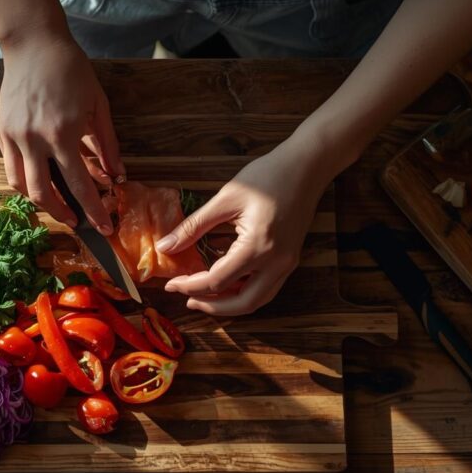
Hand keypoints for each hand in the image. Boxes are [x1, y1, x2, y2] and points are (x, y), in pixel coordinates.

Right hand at [0, 35, 123, 233]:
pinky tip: (40, 182)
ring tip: (57, 205)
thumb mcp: (98, 105)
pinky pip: (11, 168)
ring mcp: (14, 136)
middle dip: (62, 214)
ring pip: (21, 186)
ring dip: (40, 202)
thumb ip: (108, 144)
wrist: (34, 45)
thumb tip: (117, 175)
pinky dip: (25, 181)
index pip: (79, 185)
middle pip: (43, 194)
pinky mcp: (1, 131)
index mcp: (62, 133)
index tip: (104, 226)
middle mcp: (34, 139)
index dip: (93, 210)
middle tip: (77, 220)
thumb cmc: (71, 71)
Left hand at [158, 134, 352, 315]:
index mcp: (258, 246)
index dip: (190, 286)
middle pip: (242, 303)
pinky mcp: (290, 260)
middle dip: (211, 305)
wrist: (306, 167)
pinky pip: (266, 288)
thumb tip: (165, 246)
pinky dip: (244, 292)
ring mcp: (287, 264)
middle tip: (186, 299)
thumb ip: (193, 227)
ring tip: (202, 296)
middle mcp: (277, 262)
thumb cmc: (267, 176)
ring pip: (257, 300)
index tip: (170, 284)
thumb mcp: (224, 200)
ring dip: (229, 304)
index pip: (218, 281)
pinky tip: (225, 283)